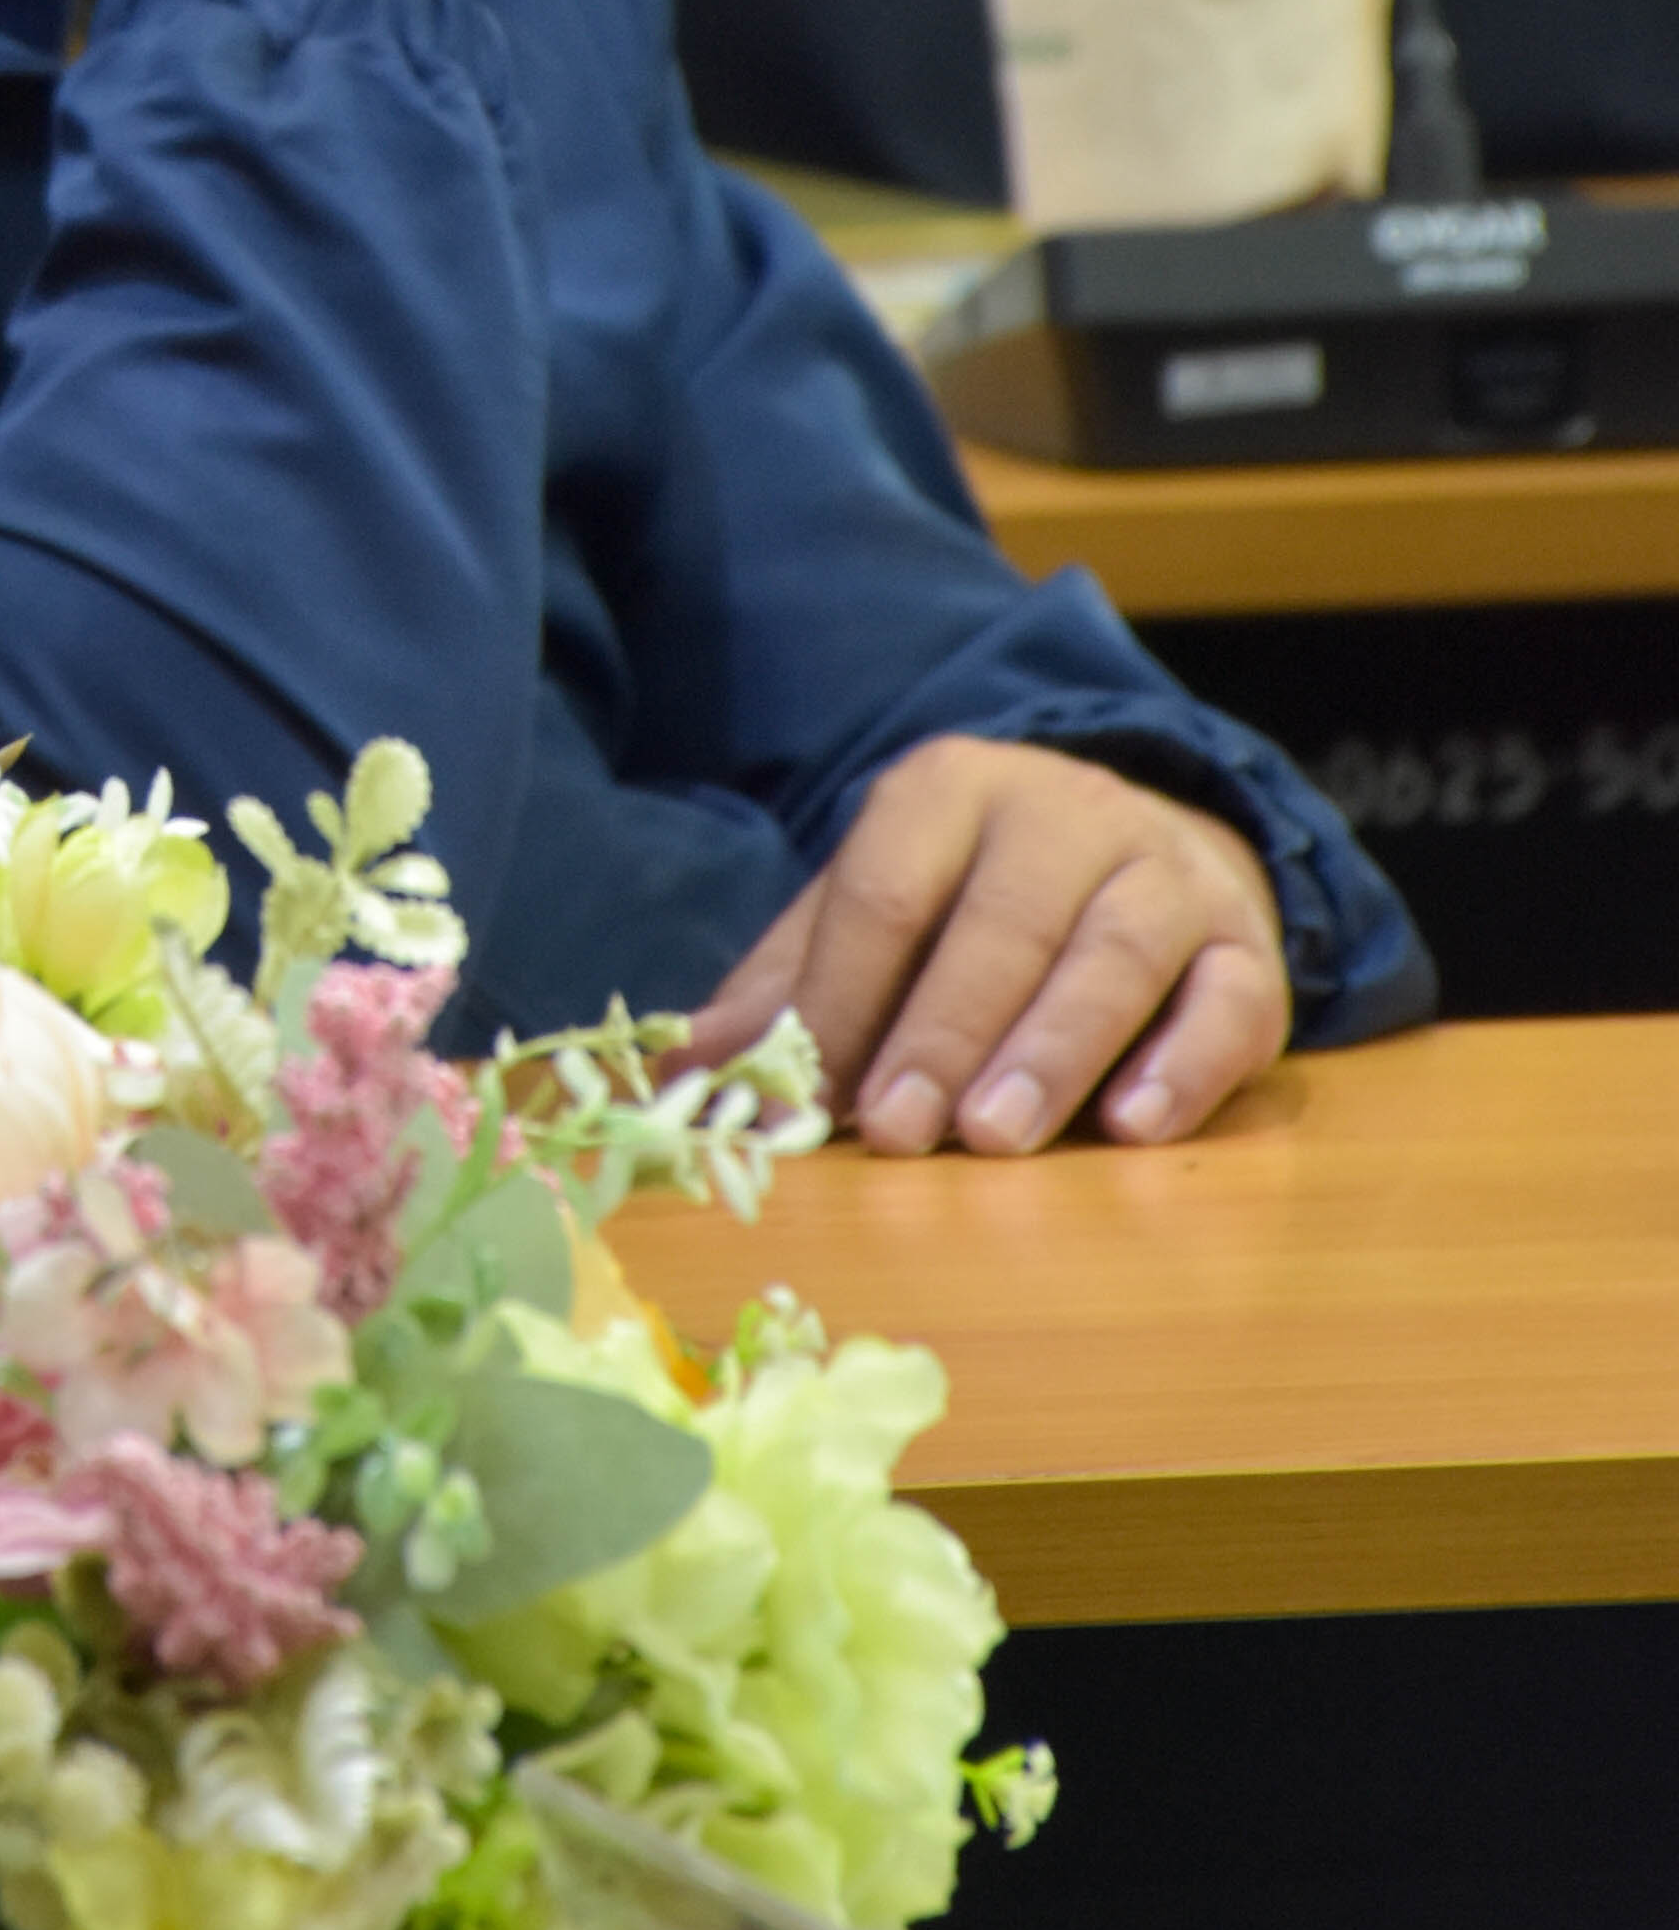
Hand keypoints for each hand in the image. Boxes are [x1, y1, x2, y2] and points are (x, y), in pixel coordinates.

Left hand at [678, 736, 1290, 1155]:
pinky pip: (1234, 997)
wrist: (1139, 852)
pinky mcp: (1248, 943)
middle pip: (1005, 919)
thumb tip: (681, 1080)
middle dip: (947, 1030)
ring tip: (999, 1138)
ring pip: (1118, 952)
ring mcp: (1166, 872)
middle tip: (903, 1130)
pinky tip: (1137, 1125)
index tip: (814, 1098)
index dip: (845, 997)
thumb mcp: (870, 919)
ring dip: (1055, 1049)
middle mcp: (1066, 812)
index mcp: (948, 791)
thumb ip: (785, 993)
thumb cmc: (972, 904)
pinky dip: (1188, 1063)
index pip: (887, 892)